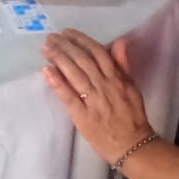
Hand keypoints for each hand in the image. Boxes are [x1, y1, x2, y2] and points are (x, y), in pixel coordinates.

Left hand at [42, 31, 155, 164]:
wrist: (133, 145)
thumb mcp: (132, 87)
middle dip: (66, 46)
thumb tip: (119, 41)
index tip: (67, 33)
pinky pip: (69, 96)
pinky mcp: (82, 115)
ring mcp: (93, 101)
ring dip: (59, 58)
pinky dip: (57, 82)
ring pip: (75, 74)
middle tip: (51, 37)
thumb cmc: (131, 116)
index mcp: (117, 79)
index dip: (81, 40)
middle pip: (83, 61)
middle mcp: (105, 86)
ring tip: (46, 48)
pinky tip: (46, 70)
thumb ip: (123, 64)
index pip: (98, 53)